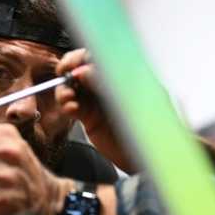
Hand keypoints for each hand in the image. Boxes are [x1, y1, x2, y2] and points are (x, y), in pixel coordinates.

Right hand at [56, 48, 135, 172]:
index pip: (99, 56)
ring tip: (67, 96)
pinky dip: (67, 106)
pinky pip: (73, 107)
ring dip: (65, 89)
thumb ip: (107, 83)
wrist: (146, 159)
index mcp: (123, 74)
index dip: (84, 56)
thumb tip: (84, 70)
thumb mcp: (131, 100)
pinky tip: (71, 109)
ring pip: (74, 87)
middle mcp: (108, 85)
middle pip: (82, 68)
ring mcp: (98, 100)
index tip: (74, 62)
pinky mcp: (90, 118)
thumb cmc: (150, 128)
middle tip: (64, 75)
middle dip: (69, 69)